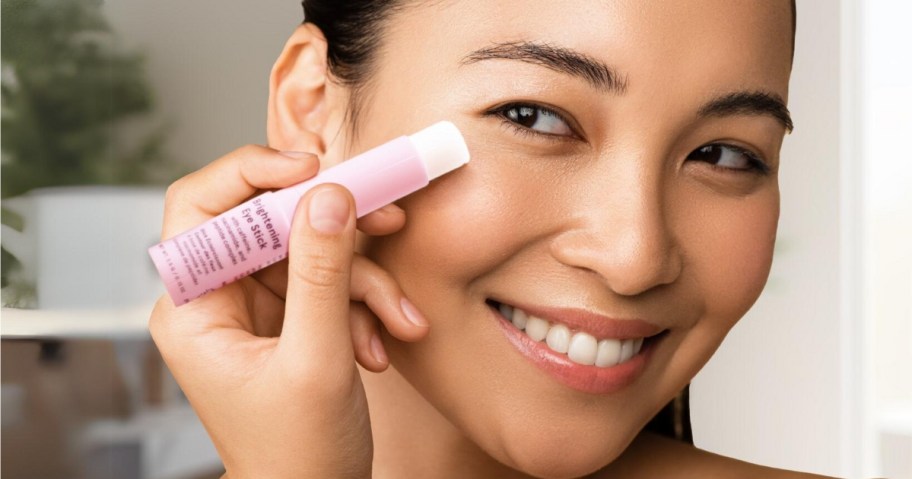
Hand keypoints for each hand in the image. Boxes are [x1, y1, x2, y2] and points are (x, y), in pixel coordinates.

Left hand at [148, 146, 429, 478]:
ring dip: (364, 281)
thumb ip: (321, 273)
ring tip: (399, 319)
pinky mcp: (289, 318)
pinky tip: (382, 342)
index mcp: (193, 310)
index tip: (314, 168)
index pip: (202, 208)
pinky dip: (364, 304)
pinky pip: (329, 282)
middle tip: (385, 215)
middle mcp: (217, 300)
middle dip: (334, 228)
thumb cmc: (298, 454)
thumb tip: (328, 195)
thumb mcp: (316, 360)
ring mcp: (255, 308)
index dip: (254, 174)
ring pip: (311, 251)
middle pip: (270, 223)